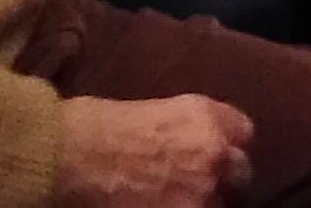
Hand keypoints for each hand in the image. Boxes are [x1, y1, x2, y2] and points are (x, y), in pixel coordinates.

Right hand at [54, 95, 252, 207]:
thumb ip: (179, 130)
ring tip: (173, 200)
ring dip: (200, 202)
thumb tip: (180, 147)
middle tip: (196, 184)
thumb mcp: (146, 112)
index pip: (242, 132)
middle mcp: (213, 151)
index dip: (226, 144)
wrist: (67, 157)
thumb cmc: (90, 126)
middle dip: (221, 178)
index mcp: (204, 115)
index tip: (215, 153)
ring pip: (218, 203)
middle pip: (239, 172)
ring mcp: (201, 191)